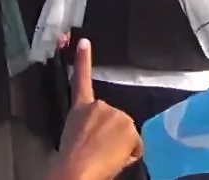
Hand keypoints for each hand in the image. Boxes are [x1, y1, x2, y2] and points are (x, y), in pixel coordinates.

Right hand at [54, 39, 142, 179]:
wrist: (78, 168)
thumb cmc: (72, 158)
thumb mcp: (75, 134)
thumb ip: (88, 124)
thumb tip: (100, 133)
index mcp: (80, 109)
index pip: (81, 79)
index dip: (83, 59)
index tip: (84, 41)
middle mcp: (98, 106)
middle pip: (115, 119)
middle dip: (112, 134)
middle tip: (100, 150)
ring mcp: (114, 114)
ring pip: (126, 133)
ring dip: (121, 144)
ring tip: (104, 155)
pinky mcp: (127, 125)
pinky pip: (136, 143)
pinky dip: (131, 152)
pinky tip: (116, 157)